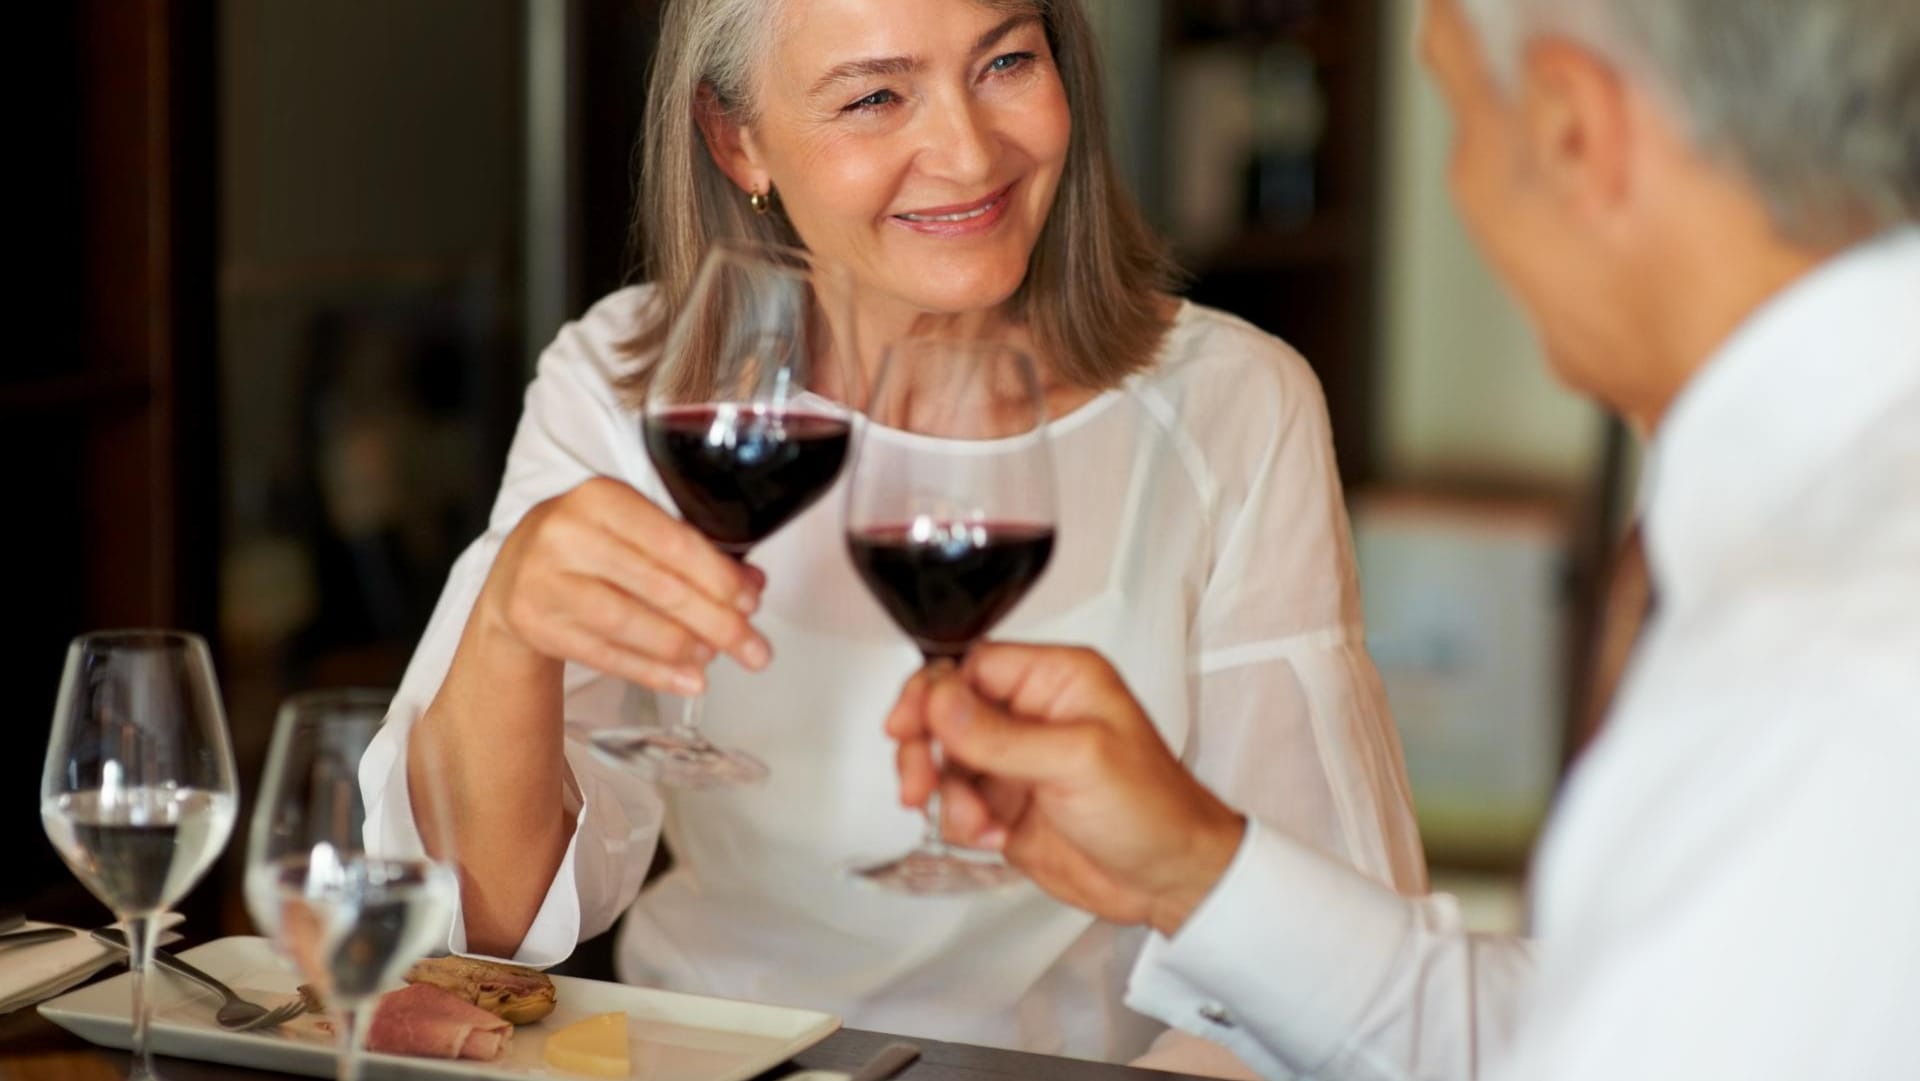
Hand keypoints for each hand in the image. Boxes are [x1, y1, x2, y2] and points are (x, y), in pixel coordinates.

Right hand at [476, 477, 770, 695]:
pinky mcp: (534, 623)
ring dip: (682, 647)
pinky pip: (605, 654)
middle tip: (753, 649)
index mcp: (601, 497)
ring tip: (715, 659)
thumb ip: (692, 553)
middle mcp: (566, 533)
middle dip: (715, 622)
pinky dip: (652, 672)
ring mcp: (544, 580)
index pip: (672, 542)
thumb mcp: (634, 532)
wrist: (514, 577)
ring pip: (629, 623)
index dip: (718, 578)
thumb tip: (751, 586)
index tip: (751, 604)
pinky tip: (686, 681)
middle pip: (657, 586)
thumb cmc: (589, 548)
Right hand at [886, 645, 1246, 935]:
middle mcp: (1031, 713)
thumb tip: (940, 703)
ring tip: (974, 821)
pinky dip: (961, 821)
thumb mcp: (1077, 761)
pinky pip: (956, 802)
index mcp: (1056, 679)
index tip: (908, 726)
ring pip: (944, 759)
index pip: (972, 666)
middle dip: (925, 747)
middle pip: (945, 711)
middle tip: (919, 783)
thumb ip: (1001, 735)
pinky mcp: (1005, 804)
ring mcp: (1015, 760)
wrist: (1170, 881)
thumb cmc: (1152, 807)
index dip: (933, 693)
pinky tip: (991, 836)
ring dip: (946, 793)